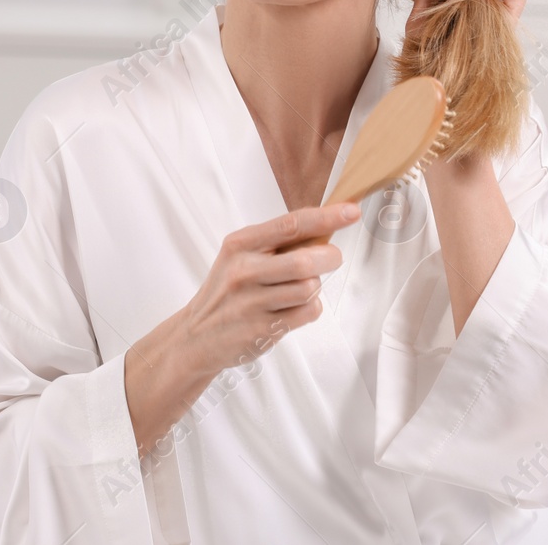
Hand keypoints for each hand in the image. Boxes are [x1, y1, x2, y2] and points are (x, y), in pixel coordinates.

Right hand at [124, 203, 360, 455]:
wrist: (197, 335)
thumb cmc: (227, 291)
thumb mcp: (239, 257)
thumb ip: (276, 243)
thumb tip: (324, 227)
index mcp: (240, 244)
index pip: (290, 225)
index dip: (326, 216)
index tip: (351, 211)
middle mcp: (244, 271)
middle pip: (305, 261)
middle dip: (329, 258)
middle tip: (331, 257)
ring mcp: (253, 302)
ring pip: (309, 288)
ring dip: (314, 286)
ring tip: (298, 288)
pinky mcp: (263, 329)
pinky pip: (308, 312)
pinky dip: (310, 308)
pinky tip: (292, 308)